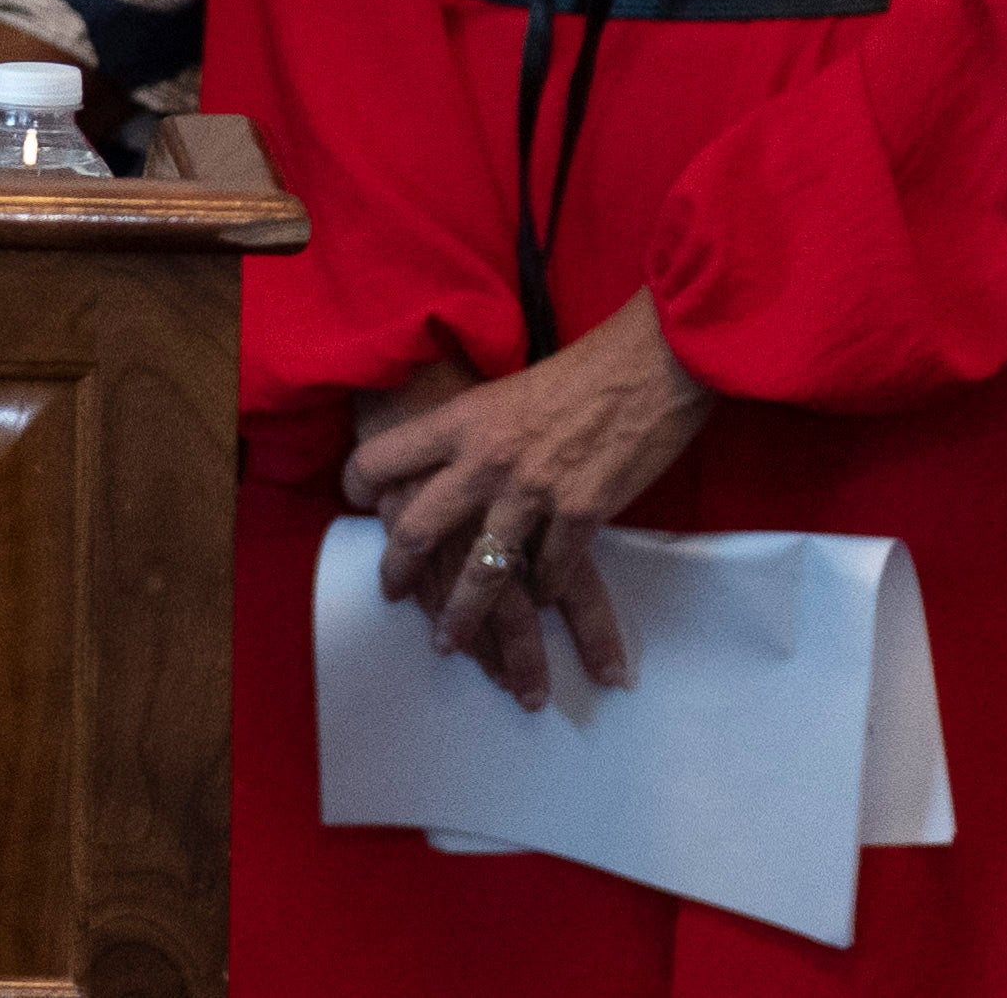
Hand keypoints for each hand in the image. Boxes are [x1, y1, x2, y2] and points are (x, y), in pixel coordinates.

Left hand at [342, 292, 711, 707]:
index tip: (356, 501)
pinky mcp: (583, 513)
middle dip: (398, 570)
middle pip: (418, 527)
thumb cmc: (580, 371)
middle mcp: (485, 460)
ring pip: (482, 571)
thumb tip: (443, 468)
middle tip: (391, 593)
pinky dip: (545, 593)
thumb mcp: (502, 392)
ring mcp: (533, 491)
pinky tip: (541, 604)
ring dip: (464, 615)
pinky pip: (551, 572)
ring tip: (451, 642)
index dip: (357, 480)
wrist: (650, 364)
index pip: (381, 455)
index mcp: (460, 419)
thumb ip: (470, 432)